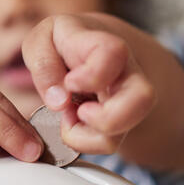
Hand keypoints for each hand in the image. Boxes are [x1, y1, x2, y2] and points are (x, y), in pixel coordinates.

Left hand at [22, 13, 156, 154]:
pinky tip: (77, 125)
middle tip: (79, 112)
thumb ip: (44, 65)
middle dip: (107, 119)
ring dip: (96, 136)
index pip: (113, 53)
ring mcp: (130, 95)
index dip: (91, 76)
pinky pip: (114, 141)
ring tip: (73, 120)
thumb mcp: (41, 42)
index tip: (70, 84)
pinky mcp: (125, 118)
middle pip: (142, 97)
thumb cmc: (63, 43)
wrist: (90, 48)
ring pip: (132, 127)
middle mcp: (125, 70)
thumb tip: (59, 101)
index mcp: (101, 42)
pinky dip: (90, 142)